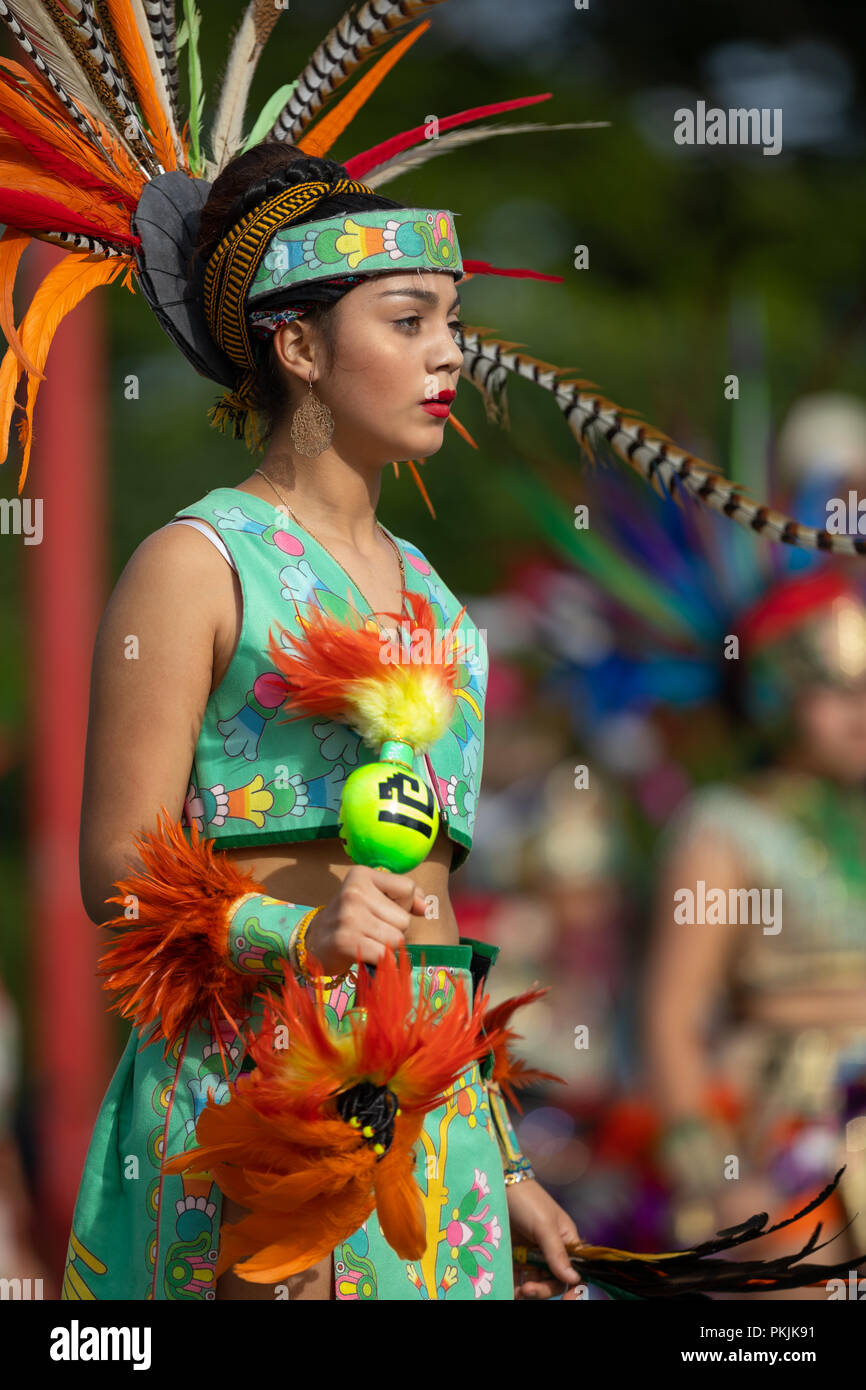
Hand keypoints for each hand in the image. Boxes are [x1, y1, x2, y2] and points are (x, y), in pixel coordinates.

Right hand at [305, 865, 426, 975]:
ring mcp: (348, 917)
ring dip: (387, 946)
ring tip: (367, 940)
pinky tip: (363, 952)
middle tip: (371, 929)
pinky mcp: (345, 941)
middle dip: (394, 929)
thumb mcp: (376, 897)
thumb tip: (426, 907)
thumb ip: (406, 897)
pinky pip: (383, 954)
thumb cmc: (353, 918)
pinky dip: (378, 959)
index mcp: (361, 875)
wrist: (315, 941)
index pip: (407, 888)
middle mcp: (353, 892)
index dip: (403, 905)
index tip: (384, 909)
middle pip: (404, 918)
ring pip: (397, 938)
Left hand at [506, 1178, 583, 1299]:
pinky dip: (514, 1284)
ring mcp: (531, 1253)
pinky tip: (508, 1287)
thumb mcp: (544, 1225)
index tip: (567, 1300)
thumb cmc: (527, 1200)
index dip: (572, 1287)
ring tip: (516, 1291)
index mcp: (566, 1241)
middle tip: (526, 1290)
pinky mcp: (514, 1255)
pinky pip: (517, 1276)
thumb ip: (557, 1253)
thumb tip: (574, 1280)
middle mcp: (551, 1250)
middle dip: (542, 1290)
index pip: (573, 1271)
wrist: (498, 1184)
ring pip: (534, 1282)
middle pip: (552, 1281)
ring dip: (527, 1290)